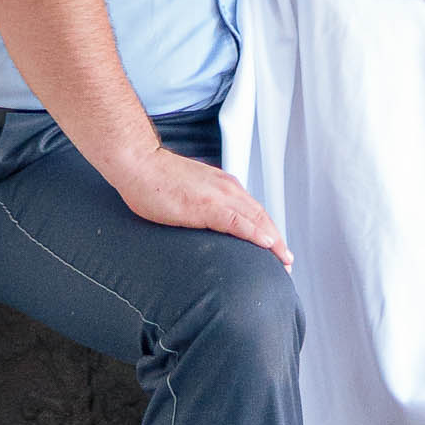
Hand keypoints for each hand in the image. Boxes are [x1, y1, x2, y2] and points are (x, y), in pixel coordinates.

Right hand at [108, 143, 292, 265]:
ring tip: (283, 259)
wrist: (138, 162)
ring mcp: (217, 196)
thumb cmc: (155, 179)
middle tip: (287, 262)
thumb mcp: (189, 192)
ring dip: (273, 240)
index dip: (268, 230)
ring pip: (256, 219)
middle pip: (261, 216)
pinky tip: (266, 244)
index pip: (253, 210)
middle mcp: (226, 188)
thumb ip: (203, 204)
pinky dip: (255, 233)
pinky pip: (237, 222)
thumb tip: (207, 222)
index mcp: (222, 185)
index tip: (276, 248)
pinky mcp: (206, 206)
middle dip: (277, 240)